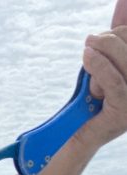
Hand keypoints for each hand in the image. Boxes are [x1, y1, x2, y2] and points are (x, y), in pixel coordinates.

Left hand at [79, 25, 126, 147]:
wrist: (79, 134)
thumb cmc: (95, 98)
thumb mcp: (108, 64)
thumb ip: (118, 39)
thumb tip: (124, 3)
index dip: (123, 30)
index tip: (105, 32)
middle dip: (111, 39)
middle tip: (91, 41)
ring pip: (125, 60)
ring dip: (103, 50)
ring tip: (87, 48)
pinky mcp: (124, 111)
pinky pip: (114, 80)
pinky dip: (99, 65)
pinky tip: (87, 57)